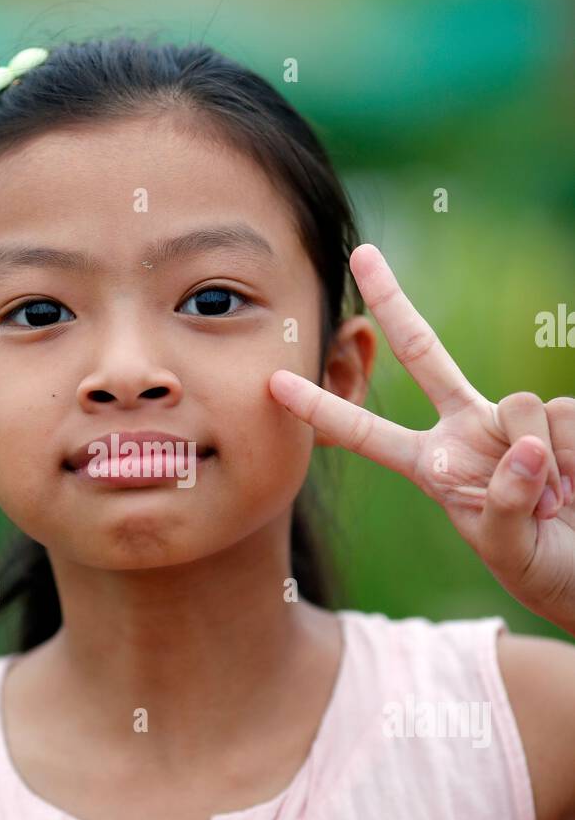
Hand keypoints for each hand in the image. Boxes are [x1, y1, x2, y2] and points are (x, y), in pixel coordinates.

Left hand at [270, 244, 574, 635]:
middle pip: (424, 352)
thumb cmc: (543, 568)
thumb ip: (506, 504)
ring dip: (543, 464)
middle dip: (393, 300)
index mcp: (434, 467)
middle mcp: (467, 431)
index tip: (274, 383)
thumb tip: (523, 446)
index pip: (367, 434)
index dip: (323, 410)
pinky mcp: (562, 415)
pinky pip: (564, 418)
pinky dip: (573, 458)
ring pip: (518, 406)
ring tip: (556, 504)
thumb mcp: (511, 551)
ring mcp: (513, 420)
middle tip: (362, 252)